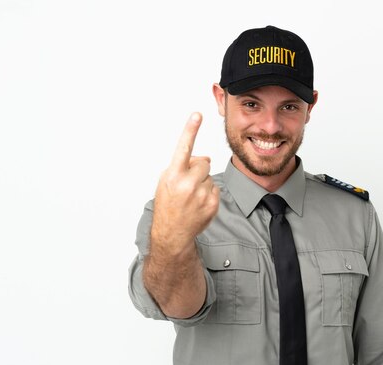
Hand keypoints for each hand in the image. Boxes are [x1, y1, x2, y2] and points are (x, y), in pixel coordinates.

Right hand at [151, 113, 219, 247]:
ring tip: (191, 197)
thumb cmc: (168, 203)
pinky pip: (215, 188)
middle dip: (198, 169)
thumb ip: (184, 165)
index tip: (197, 114)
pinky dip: (208, 193)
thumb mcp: (166, 180)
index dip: (190, 130)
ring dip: (203, 182)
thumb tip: (207, 157)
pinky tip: (198, 203)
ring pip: (210, 176)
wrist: (172, 233)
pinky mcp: (212, 204)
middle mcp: (187, 184)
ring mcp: (201, 194)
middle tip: (187, 184)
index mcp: (173, 175)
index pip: (183, 148)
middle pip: (204, 163)